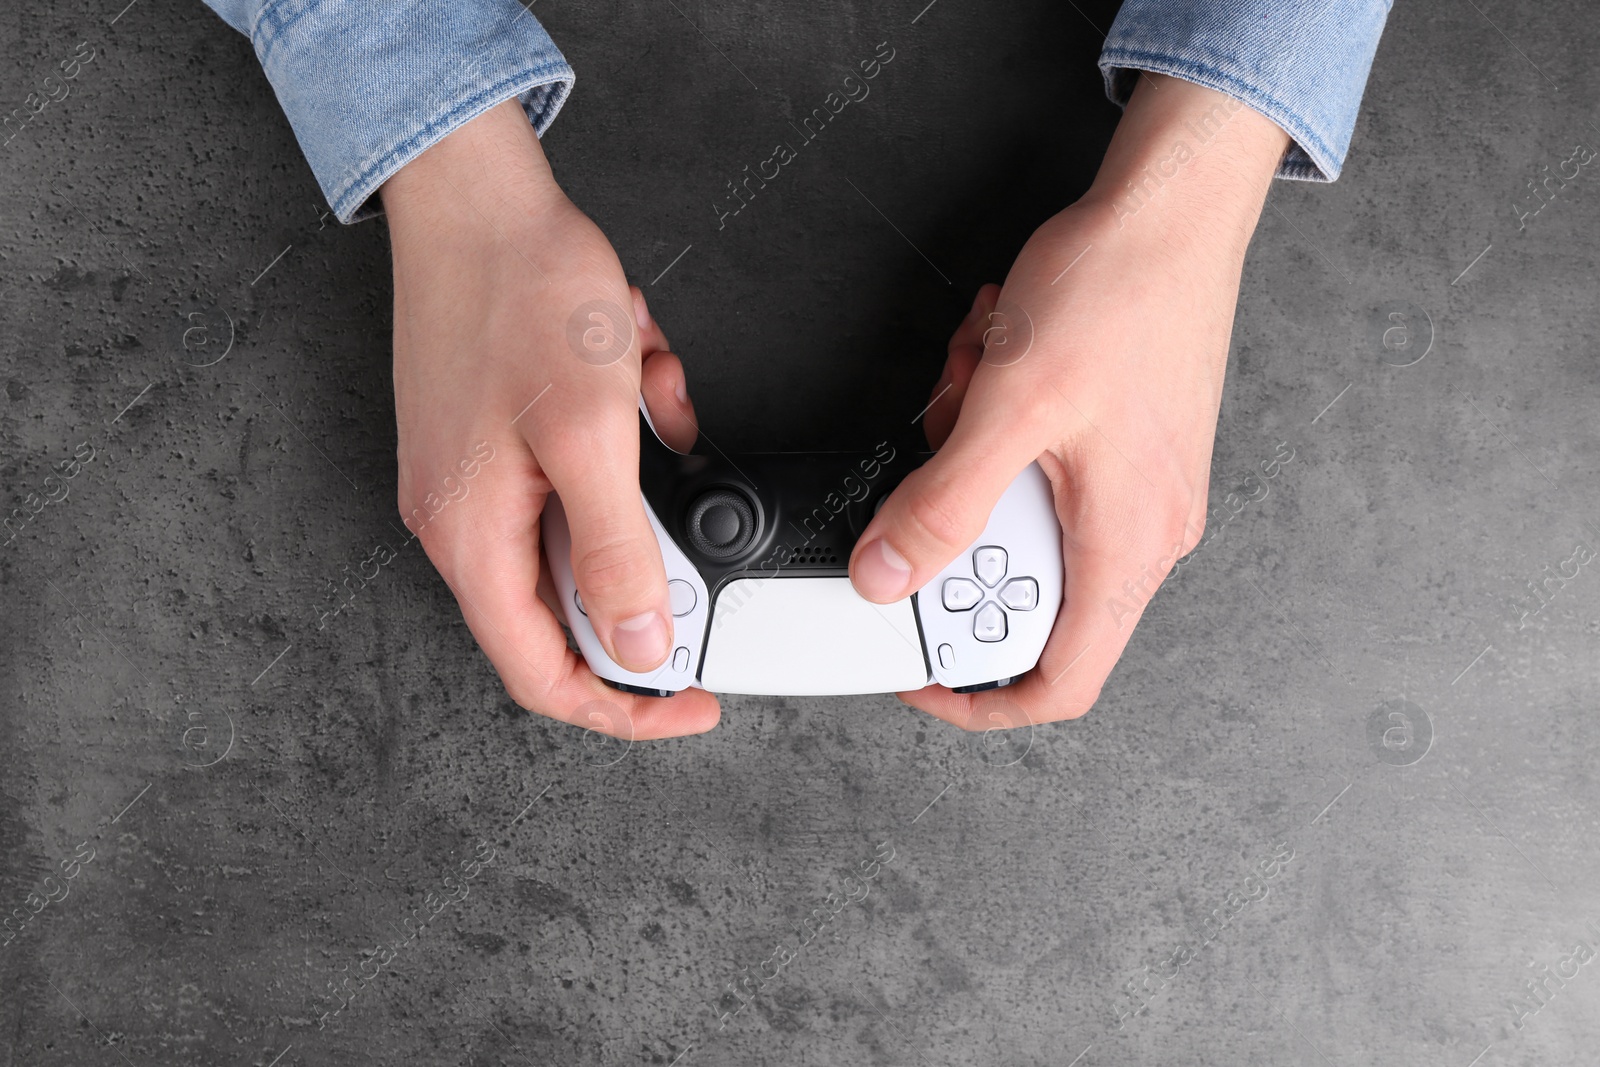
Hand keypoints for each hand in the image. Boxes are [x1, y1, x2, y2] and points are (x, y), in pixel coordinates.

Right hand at [381, 100, 716, 738]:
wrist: (478, 197)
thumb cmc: (518, 296)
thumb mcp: (590, 437)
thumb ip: (615, 554)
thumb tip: (640, 644)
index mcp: (472, 537)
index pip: (543, 675)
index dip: (622, 706)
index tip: (689, 703)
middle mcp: (463, 521)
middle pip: (567, 607)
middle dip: (645, 561)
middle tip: (692, 519)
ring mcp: (478, 478)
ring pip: (585, 529)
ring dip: (642, 488)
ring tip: (653, 404)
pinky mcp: (500, 438)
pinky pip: (583, 471)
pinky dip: (627, 437)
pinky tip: (636, 374)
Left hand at [849, 74, 1290, 728]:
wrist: (1175, 208)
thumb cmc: (1121, 293)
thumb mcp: (1008, 405)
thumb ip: (942, 504)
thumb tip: (887, 576)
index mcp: (1127, 546)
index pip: (1061, 681)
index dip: (980, 697)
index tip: (918, 672)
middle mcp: (1144, 530)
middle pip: (1023, 589)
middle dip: (961, 525)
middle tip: (940, 453)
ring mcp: (1135, 488)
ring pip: (1021, 518)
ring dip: (972, 456)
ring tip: (975, 379)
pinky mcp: (1120, 447)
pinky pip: (1037, 469)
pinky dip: (996, 427)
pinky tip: (993, 360)